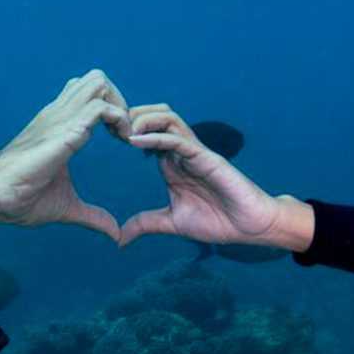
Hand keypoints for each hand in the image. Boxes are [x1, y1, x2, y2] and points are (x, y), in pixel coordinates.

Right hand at [0, 70, 130, 240]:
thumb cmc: (20, 199)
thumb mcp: (67, 206)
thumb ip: (93, 216)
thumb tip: (114, 233)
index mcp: (59, 125)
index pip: (90, 95)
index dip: (113, 111)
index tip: (121, 141)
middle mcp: (60, 115)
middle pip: (97, 79)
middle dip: (120, 100)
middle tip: (124, 134)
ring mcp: (60, 119)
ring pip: (98, 83)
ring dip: (120, 105)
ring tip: (123, 136)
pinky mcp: (63, 132)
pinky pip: (99, 108)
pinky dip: (119, 119)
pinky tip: (122, 142)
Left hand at [120, 105, 311, 250]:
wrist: (249, 227)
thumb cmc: (218, 221)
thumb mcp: (171, 224)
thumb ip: (147, 224)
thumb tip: (119, 238)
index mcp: (172, 163)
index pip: (146, 133)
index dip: (124, 129)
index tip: (104, 136)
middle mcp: (181, 152)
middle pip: (155, 115)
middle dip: (131, 115)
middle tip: (110, 128)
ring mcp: (194, 152)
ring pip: (167, 118)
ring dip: (143, 119)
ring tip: (123, 131)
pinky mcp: (206, 157)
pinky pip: (179, 139)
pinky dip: (156, 136)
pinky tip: (136, 141)